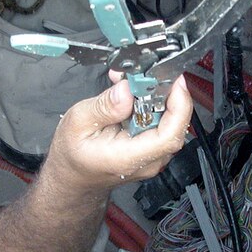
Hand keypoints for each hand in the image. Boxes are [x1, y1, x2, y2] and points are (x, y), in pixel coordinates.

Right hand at [44, 77, 192, 192]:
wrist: (73, 176)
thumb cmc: (72, 155)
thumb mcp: (77, 123)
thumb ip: (104, 106)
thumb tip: (126, 90)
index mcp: (128, 158)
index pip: (169, 136)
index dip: (179, 107)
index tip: (174, 83)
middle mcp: (146, 161)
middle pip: (174, 126)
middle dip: (165, 95)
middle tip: (149, 75)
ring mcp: (151, 158)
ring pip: (169, 123)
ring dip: (157, 98)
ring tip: (135, 84)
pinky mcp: (151, 150)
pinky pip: (161, 125)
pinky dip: (151, 105)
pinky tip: (134, 96)